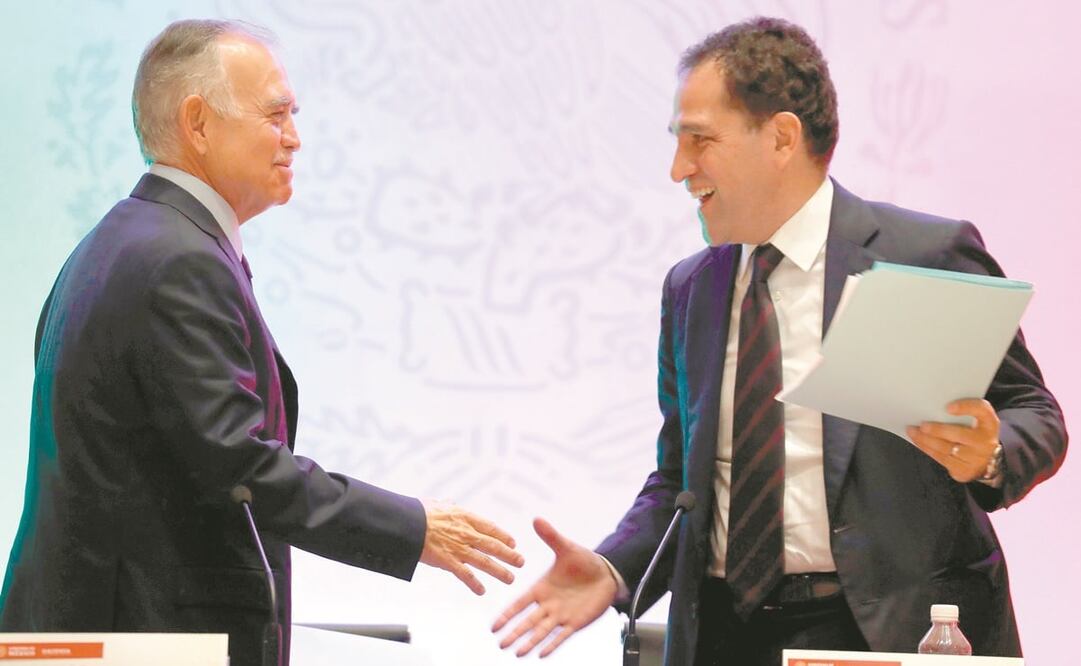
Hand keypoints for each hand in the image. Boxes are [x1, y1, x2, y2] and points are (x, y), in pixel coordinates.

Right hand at [419, 500, 523, 594]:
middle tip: (520, 562)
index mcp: (464, 517)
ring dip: (500, 571)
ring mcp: (458, 548)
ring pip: (485, 562)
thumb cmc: (418, 512)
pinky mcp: (447, 561)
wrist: (406, 523)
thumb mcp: (436, 504)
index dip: (503, 536)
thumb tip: (449, 502)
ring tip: (511, 578)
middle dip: (509, 555)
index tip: (513, 543)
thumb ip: (446, 505)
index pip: (490, 527)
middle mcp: (465, 533)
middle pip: (493, 545)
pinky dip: (474, 584)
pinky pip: (465, 575)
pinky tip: (482, 591)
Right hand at [492, 518, 617, 657]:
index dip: (507, 614)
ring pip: (541, 632)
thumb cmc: (584, 561)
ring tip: (517, 653)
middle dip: (514, 633)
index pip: (520, 603)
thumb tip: (537, 519)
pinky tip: (541, 654)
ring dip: (529, 642)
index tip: (493, 625)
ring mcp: (561, 615)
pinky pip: (562, 636)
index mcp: (542, 588)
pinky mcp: (575, 622)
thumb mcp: (566, 548)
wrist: (606, 572)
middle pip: (527, 622)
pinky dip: (552, 644)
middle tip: (500, 644)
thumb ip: (551, 537)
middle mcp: (548, 604)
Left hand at [907, 398, 999, 482]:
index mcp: (989, 424)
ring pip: (946, 449)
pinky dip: (926, 449)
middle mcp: (985, 442)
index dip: (966, 407)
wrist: (987, 460)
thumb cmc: (975, 434)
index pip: (982, 410)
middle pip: (959, 434)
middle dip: (937, 430)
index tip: (948, 407)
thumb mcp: (977, 420)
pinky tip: (918, 441)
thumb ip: (963, 411)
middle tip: (922, 425)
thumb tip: (935, 406)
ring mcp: (975, 459)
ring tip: (912, 431)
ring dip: (925, 440)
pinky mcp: (964, 470)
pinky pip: (941, 459)